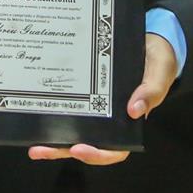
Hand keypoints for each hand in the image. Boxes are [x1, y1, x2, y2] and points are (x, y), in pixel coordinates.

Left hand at [27, 34, 176, 165]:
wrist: (149, 38)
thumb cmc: (158, 59)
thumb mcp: (160, 71)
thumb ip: (152, 90)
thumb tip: (135, 111)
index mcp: (131, 121)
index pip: (116, 149)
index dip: (98, 154)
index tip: (79, 149)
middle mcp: (110, 119)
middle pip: (87, 143)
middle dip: (63, 149)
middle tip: (41, 149)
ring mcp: (96, 107)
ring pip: (74, 129)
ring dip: (53, 139)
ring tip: (33, 144)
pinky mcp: (85, 92)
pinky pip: (70, 106)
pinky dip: (54, 112)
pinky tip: (36, 110)